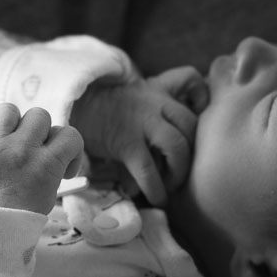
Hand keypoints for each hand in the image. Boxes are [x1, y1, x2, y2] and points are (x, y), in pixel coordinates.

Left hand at [0, 103, 83, 213]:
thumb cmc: (17, 219)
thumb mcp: (48, 195)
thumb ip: (54, 168)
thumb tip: (54, 149)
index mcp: (47, 164)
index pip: (70, 134)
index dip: (69, 146)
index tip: (62, 163)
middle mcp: (22, 150)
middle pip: (39, 116)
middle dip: (37, 131)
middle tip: (29, 149)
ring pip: (7, 110)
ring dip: (8, 122)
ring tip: (3, 139)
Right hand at [71, 66, 208, 205]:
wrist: (74, 113)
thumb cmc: (109, 112)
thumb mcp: (137, 97)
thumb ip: (160, 109)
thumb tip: (182, 136)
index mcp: (157, 88)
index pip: (189, 78)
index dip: (202, 97)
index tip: (200, 114)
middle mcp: (153, 102)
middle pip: (190, 123)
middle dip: (194, 151)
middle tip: (185, 168)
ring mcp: (141, 121)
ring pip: (177, 146)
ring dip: (180, 171)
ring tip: (172, 185)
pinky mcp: (126, 143)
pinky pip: (149, 170)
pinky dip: (156, 189)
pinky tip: (158, 199)